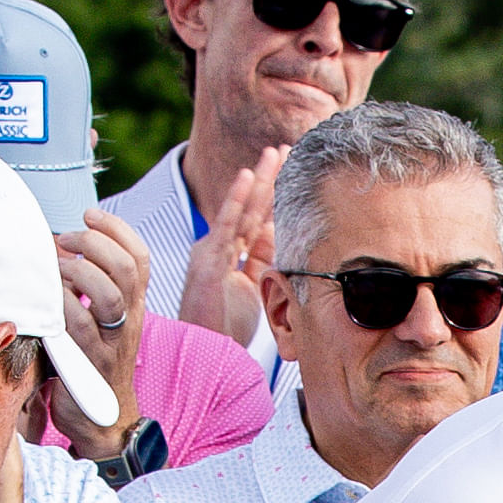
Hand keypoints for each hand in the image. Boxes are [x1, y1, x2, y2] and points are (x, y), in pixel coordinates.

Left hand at [51, 209, 148, 457]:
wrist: (106, 420)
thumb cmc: (94, 364)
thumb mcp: (101, 321)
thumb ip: (90, 287)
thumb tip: (56, 244)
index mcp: (134, 306)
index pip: (139, 258)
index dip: (117, 229)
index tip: (90, 214)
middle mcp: (129, 321)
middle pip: (125, 270)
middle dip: (94, 244)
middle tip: (66, 240)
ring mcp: (112, 342)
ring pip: (109, 295)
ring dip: (77, 272)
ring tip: (54, 268)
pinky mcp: (91, 363)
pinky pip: (78, 325)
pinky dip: (60, 304)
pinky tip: (46, 299)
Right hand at [179, 148, 281, 347]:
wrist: (204, 352)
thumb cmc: (226, 330)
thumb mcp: (257, 297)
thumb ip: (270, 275)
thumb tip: (294, 259)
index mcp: (236, 259)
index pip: (262, 224)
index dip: (279, 200)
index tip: (298, 176)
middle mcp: (223, 250)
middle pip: (254, 209)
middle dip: (272, 180)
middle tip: (289, 150)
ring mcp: (215, 251)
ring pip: (243, 209)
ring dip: (259, 180)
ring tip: (275, 153)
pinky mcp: (210, 259)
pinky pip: (226, 224)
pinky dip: (236, 199)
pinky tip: (247, 176)